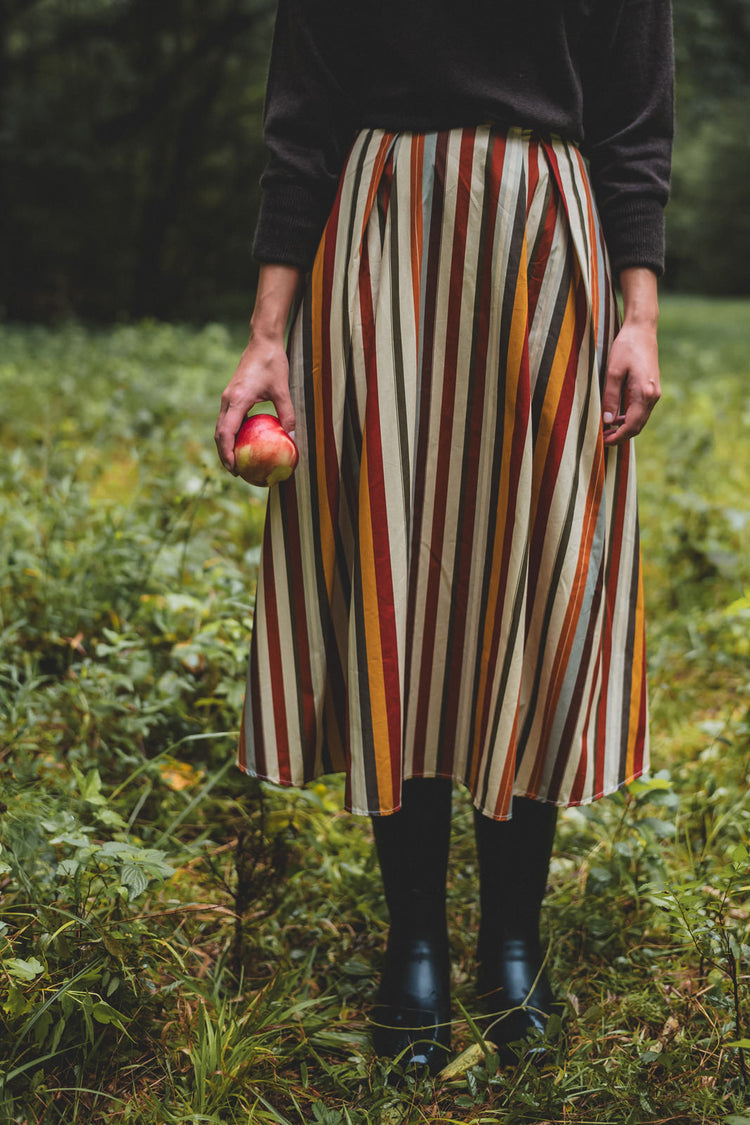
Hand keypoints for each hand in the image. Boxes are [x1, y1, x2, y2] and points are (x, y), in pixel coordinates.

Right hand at [214, 333, 294, 473]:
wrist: (262, 341)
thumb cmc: (272, 363)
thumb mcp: (282, 389)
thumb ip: (287, 413)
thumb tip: (293, 437)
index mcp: (237, 400)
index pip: (226, 432)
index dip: (227, 453)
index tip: (234, 468)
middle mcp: (228, 400)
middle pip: (219, 433)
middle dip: (224, 454)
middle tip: (237, 471)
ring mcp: (228, 397)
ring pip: (222, 427)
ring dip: (227, 445)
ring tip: (238, 460)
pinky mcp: (232, 395)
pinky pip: (228, 419)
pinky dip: (232, 433)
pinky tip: (245, 441)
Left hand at [601, 320, 660, 445]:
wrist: (642, 329)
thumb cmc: (626, 347)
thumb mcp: (613, 372)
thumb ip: (611, 397)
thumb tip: (608, 420)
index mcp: (645, 393)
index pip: (632, 425)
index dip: (618, 437)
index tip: (603, 442)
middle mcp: (653, 396)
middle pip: (638, 426)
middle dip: (621, 435)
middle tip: (602, 439)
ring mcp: (654, 393)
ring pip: (640, 419)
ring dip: (624, 427)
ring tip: (606, 430)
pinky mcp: (651, 388)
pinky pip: (641, 410)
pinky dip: (629, 417)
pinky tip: (615, 417)